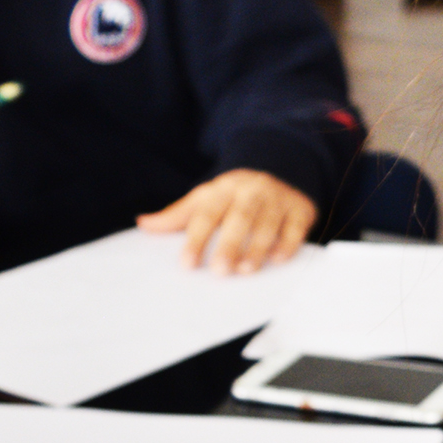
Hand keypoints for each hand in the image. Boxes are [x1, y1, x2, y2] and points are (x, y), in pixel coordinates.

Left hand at [137, 168, 316, 272]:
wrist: (281, 171)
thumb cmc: (235, 195)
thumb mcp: (207, 198)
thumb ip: (178, 215)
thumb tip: (143, 224)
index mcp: (224, 189)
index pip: (207, 214)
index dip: (196, 239)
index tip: (187, 264)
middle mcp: (251, 192)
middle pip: (239, 218)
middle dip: (229, 245)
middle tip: (219, 271)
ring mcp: (277, 200)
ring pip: (267, 223)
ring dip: (257, 247)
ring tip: (246, 270)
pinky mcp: (299, 209)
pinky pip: (295, 226)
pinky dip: (288, 243)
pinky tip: (279, 259)